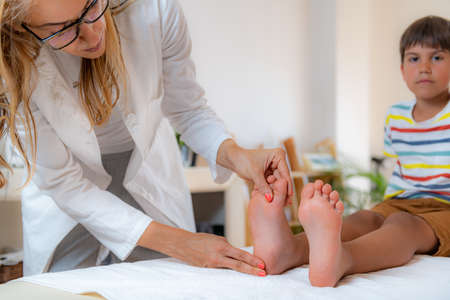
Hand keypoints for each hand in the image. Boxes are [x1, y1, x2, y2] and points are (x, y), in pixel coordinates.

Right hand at [138, 222, 265, 275]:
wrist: (182, 244)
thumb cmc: (200, 239)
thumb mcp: (216, 239)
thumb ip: (226, 247)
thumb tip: (236, 254)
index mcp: (222, 246)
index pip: (241, 254)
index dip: (252, 260)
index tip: (262, 264)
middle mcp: (218, 256)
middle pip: (239, 264)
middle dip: (252, 269)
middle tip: (263, 273)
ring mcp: (213, 264)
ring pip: (231, 269)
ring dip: (243, 271)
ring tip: (254, 274)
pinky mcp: (208, 269)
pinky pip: (222, 270)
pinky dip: (230, 271)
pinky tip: (237, 273)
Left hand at [217, 139, 292, 202]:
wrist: (233, 159)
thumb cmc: (243, 161)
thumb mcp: (255, 174)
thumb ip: (263, 187)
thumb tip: (270, 199)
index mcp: (278, 155)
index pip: (285, 172)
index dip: (287, 185)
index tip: (289, 196)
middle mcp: (278, 160)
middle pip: (283, 178)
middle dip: (283, 190)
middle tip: (287, 202)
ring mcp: (274, 166)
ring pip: (278, 182)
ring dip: (278, 191)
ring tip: (283, 203)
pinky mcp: (269, 172)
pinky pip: (272, 183)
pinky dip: (271, 190)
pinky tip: (274, 199)